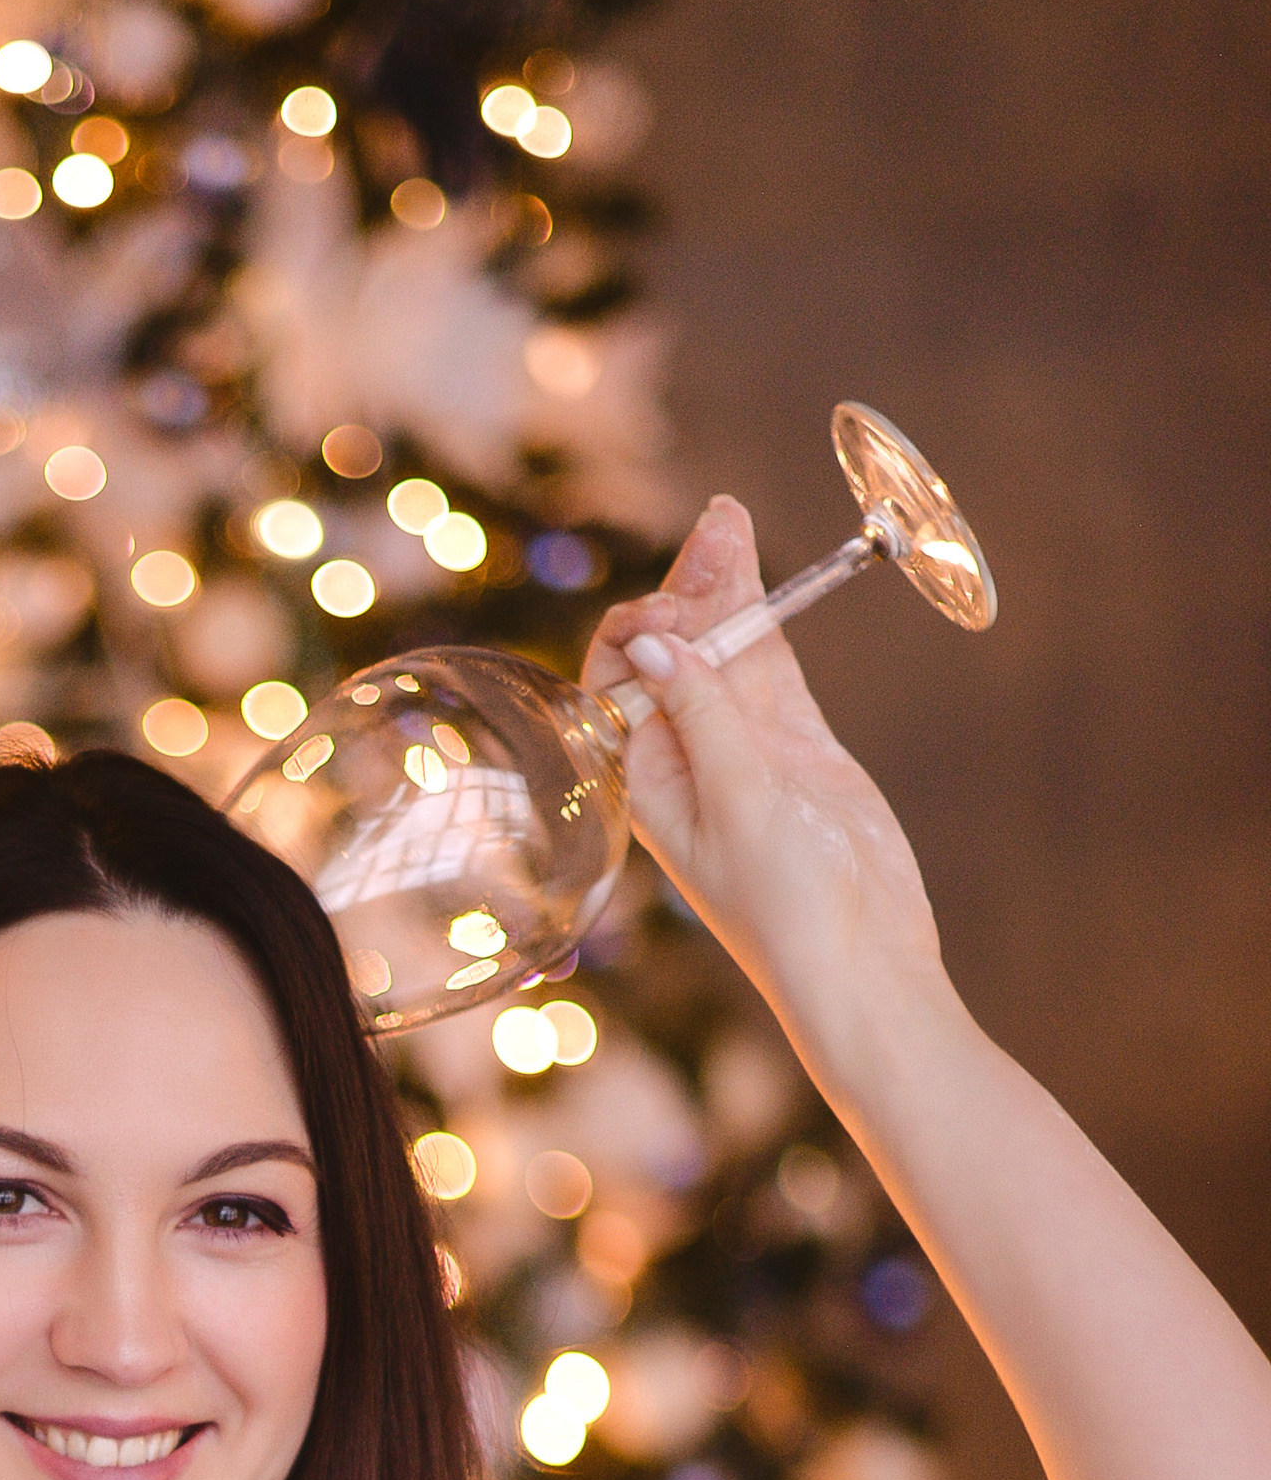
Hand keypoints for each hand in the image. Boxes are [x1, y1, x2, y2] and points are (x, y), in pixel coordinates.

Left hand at [583, 496, 945, 1049]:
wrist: (861, 959)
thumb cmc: (785, 903)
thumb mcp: (738, 802)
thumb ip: (704, 716)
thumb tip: (655, 640)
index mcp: (649, 784)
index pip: (618, 685)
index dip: (641, 631)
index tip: (678, 606)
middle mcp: (688, 762)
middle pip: (676, 654)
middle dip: (690, 585)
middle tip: (720, 520)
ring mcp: (745, 752)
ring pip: (728, 653)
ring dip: (730, 590)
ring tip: (734, 520)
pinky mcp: (797, 750)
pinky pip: (770, 672)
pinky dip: (768, 623)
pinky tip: (762, 578)